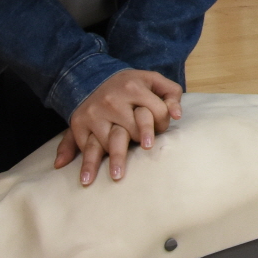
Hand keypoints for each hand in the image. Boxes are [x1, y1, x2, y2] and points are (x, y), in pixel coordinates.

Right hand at [55, 68, 182, 184]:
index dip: (163, 122)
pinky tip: (88, 179)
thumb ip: (171, 94)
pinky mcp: (79, 124)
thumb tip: (177, 116)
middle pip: (133, 129)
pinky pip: (86, 146)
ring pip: (110, 141)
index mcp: (133, 87)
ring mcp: (94, 113)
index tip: (161, 128)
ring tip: (118, 176)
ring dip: (116, 158)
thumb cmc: (130, 85)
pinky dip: (87, 164)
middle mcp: (112, 100)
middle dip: (142, 139)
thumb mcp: (152, 80)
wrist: (92, 79)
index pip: (157, 111)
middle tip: (147, 148)